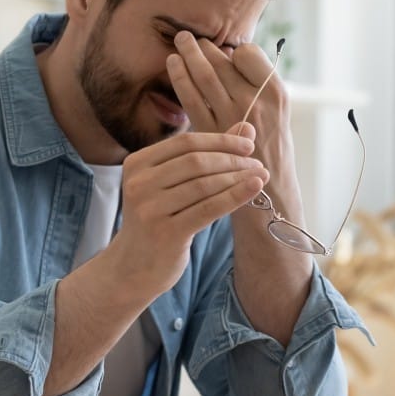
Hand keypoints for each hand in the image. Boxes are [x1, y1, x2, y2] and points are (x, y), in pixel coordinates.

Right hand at [104, 124, 268, 296]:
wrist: (134, 266)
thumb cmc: (159, 219)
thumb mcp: (173, 184)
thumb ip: (205, 155)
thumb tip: (246, 128)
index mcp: (137, 163)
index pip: (185, 142)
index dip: (221, 140)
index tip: (248, 144)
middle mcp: (139, 183)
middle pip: (196, 161)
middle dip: (232, 159)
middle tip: (257, 163)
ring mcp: (149, 209)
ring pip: (204, 184)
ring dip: (237, 178)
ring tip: (260, 176)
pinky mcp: (165, 233)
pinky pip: (208, 208)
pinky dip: (235, 196)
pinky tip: (254, 188)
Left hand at [165, 31, 292, 174]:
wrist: (270, 192)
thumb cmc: (272, 149)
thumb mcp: (278, 113)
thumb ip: (258, 86)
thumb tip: (229, 56)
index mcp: (276, 93)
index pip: (248, 54)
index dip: (234, 50)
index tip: (226, 52)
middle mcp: (255, 102)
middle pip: (223, 62)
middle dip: (203, 46)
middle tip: (189, 36)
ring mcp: (232, 117)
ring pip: (204, 75)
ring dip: (189, 54)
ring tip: (180, 41)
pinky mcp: (210, 132)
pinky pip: (191, 98)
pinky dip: (180, 78)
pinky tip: (173, 65)